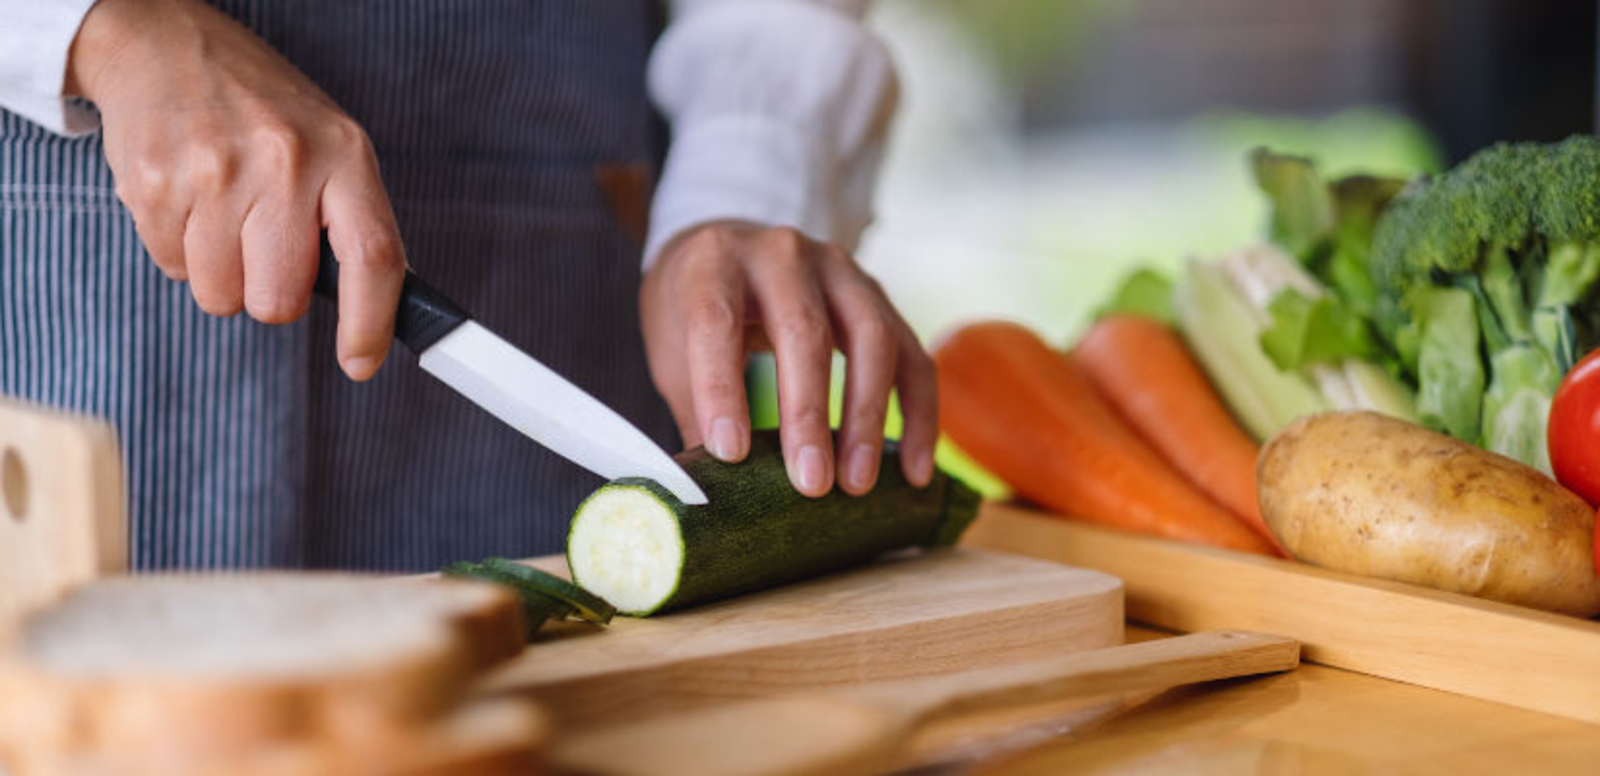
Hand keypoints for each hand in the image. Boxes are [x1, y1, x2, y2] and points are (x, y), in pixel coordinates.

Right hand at [66, 0, 404, 379]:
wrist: (166, 45)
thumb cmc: (259, 108)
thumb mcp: (329, 145)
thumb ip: (350, 222)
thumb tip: (376, 312)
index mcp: (343, 154)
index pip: (371, 257)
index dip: (370, 323)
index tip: (361, 362)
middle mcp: (284, 162)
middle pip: (281, 298)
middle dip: (270, 290)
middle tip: (262, 245)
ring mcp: (215, 172)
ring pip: (221, 295)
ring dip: (221, 270)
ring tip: (222, 209)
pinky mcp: (156, 183)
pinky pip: (172, 268)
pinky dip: (180, 249)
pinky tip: (188, 199)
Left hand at [640, 222, 936, 497]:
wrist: (732, 248)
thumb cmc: (694, 307)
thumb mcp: (673, 346)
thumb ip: (692, 410)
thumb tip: (705, 494)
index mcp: (714, 261)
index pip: (716, 323)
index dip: (722, 389)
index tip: (730, 454)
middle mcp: (782, 254)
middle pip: (803, 330)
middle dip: (807, 413)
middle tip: (810, 483)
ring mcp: (840, 271)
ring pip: (870, 338)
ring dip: (868, 417)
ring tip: (857, 483)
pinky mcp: (880, 299)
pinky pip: (912, 357)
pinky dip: (918, 416)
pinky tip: (913, 472)